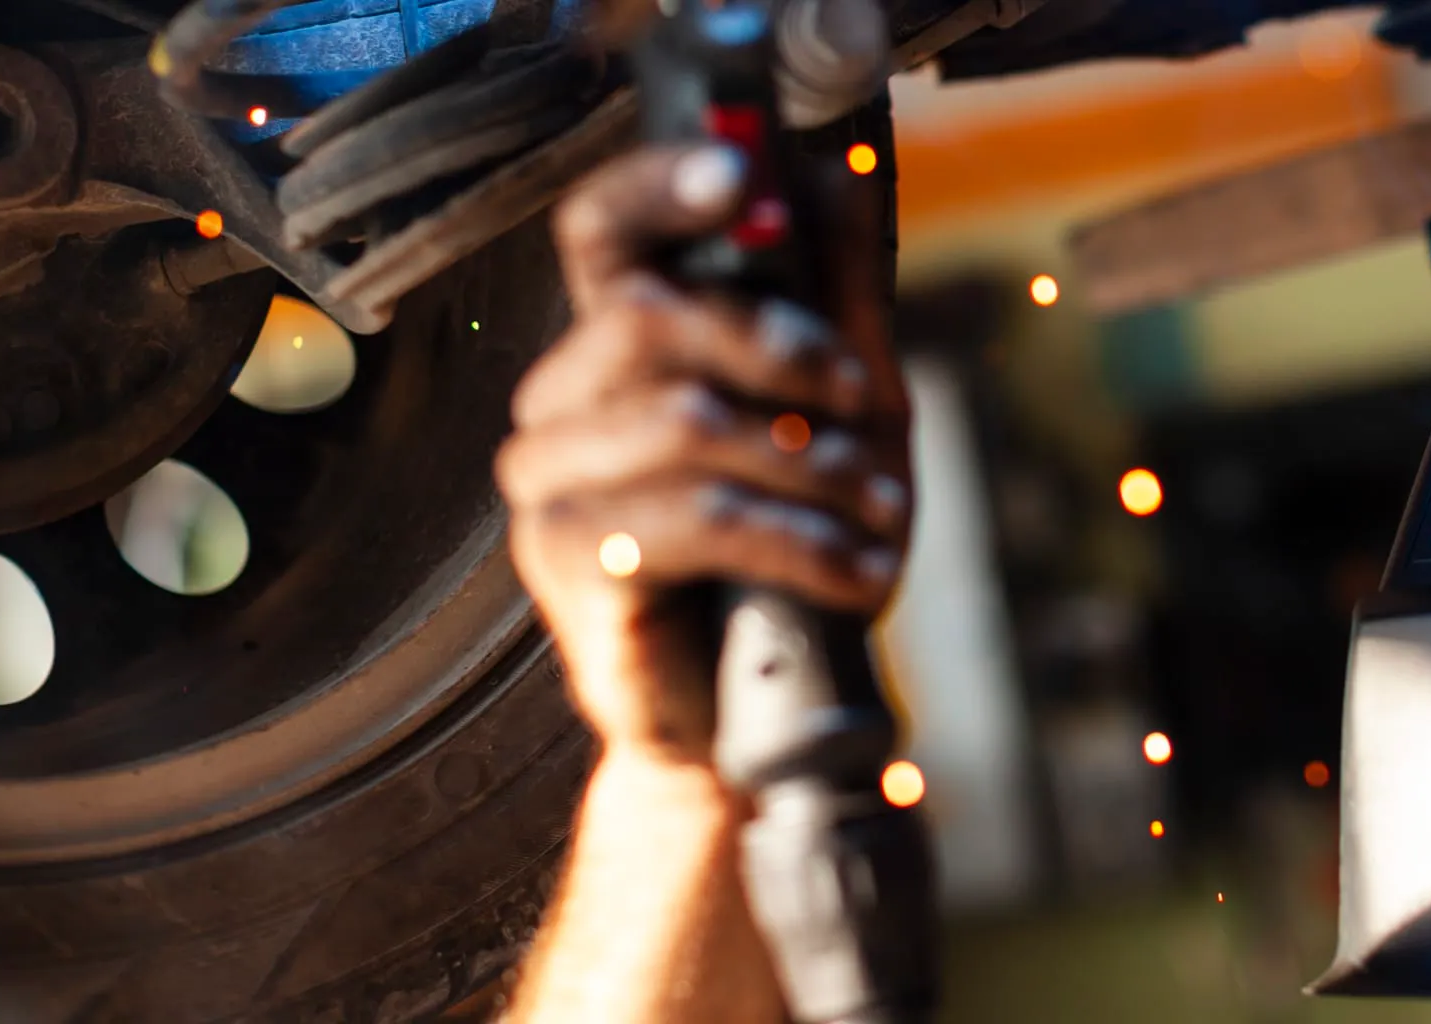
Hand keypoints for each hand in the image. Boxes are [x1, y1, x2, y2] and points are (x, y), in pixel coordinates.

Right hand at [500, 143, 912, 764]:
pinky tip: (856, 570)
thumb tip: (834, 180)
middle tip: (865, 405)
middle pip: (647, 318)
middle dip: (785, 354)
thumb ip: (834, 303)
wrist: (757, 711)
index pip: (600, 233)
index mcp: (614, 353)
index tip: (740, 177)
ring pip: (682, 422)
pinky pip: (694, 520)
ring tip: (878, 513)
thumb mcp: (842, 417)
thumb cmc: (790, 555)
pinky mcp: (575, 572)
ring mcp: (553, 491)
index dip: (658, 188)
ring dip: (811, 465)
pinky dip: (800, 539)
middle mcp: (560, 409)